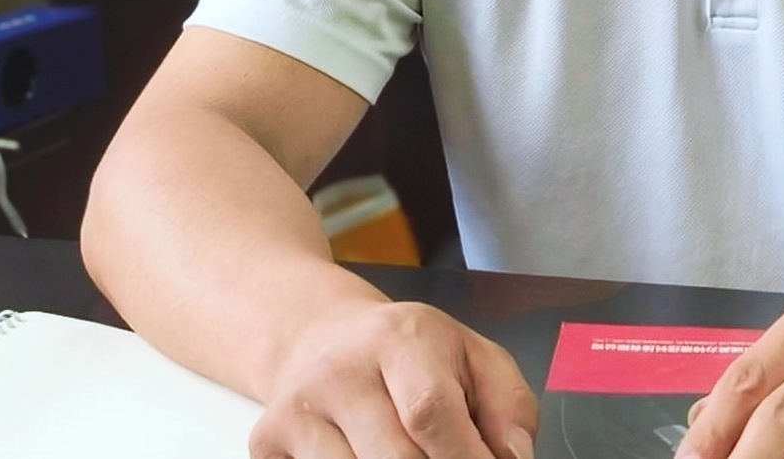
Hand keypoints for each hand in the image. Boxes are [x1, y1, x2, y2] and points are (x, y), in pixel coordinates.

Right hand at [249, 299, 537, 458]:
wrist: (321, 336)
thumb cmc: (411, 354)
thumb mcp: (474, 357)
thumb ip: (509, 406)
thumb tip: (515, 458)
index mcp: (400, 338)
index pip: (429, 410)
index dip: (464, 457)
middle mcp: (341, 369)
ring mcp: (298, 406)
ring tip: (412, 453)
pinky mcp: (269, 439)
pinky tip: (368, 456)